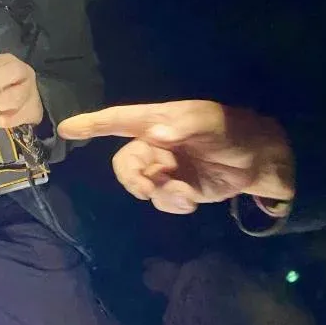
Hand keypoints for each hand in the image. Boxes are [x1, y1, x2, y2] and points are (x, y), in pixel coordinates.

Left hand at [0, 53, 42, 127]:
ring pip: (17, 95)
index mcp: (7, 61)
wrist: (28, 101)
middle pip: (11, 72)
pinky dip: (8, 119)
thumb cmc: (3, 87)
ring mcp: (30, 90)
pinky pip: (20, 115)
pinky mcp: (33, 108)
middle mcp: (21, 72)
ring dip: (0, 102)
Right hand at [57, 100, 294, 214]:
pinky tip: (190, 201)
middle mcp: (156, 144)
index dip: (91, 124)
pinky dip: (171, 204)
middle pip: (124, 163)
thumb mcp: (215, 124)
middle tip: (148, 188)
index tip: (66, 129)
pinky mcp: (176, 188)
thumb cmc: (235, 132)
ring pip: (141, 185)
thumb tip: (157, 134)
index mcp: (159, 120)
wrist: (259, 161)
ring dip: (159, 195)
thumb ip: (186, 125)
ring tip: (186, 195)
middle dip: (132, 180)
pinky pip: (159, 200)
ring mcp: (165, 167)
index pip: (119, 121)